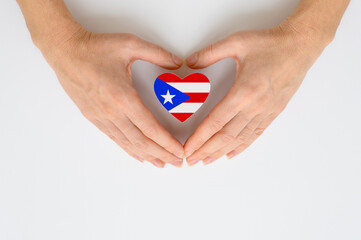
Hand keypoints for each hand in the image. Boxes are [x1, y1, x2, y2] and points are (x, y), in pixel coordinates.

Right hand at [40, 28, 183, 166]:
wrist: (65, 51)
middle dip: (161, 154)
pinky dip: (129, 149)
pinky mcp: (93, 118)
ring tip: (161, 164)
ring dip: (147, 156)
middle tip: (176, 163)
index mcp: (123, 97)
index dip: (167, 143)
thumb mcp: (130, 44)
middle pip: (141, 141)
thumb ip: (157, 54)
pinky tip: (138, 155)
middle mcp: (112, 113)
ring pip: (128, 143)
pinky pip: (114, 138)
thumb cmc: (95, 48)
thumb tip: (177, 63)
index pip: (150, 128)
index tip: (179, 151)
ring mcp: (101, 117)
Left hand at [184, 23, 330, 165]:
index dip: (199, 138)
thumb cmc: (271, 44)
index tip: (188, 148)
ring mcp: (265, 112)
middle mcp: (254, 107)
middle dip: (206, 150)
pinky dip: (242, 146)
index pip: (215, 122)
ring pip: (239, 139)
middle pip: (225, 136)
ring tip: (207, 161)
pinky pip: (255, 134)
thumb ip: (210, 53)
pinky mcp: (274, 112)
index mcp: (243, 92)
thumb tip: (190, 62)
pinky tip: (232, 153)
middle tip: (192, 160)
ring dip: (221, 152)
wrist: (301, 45)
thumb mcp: (236, 42)